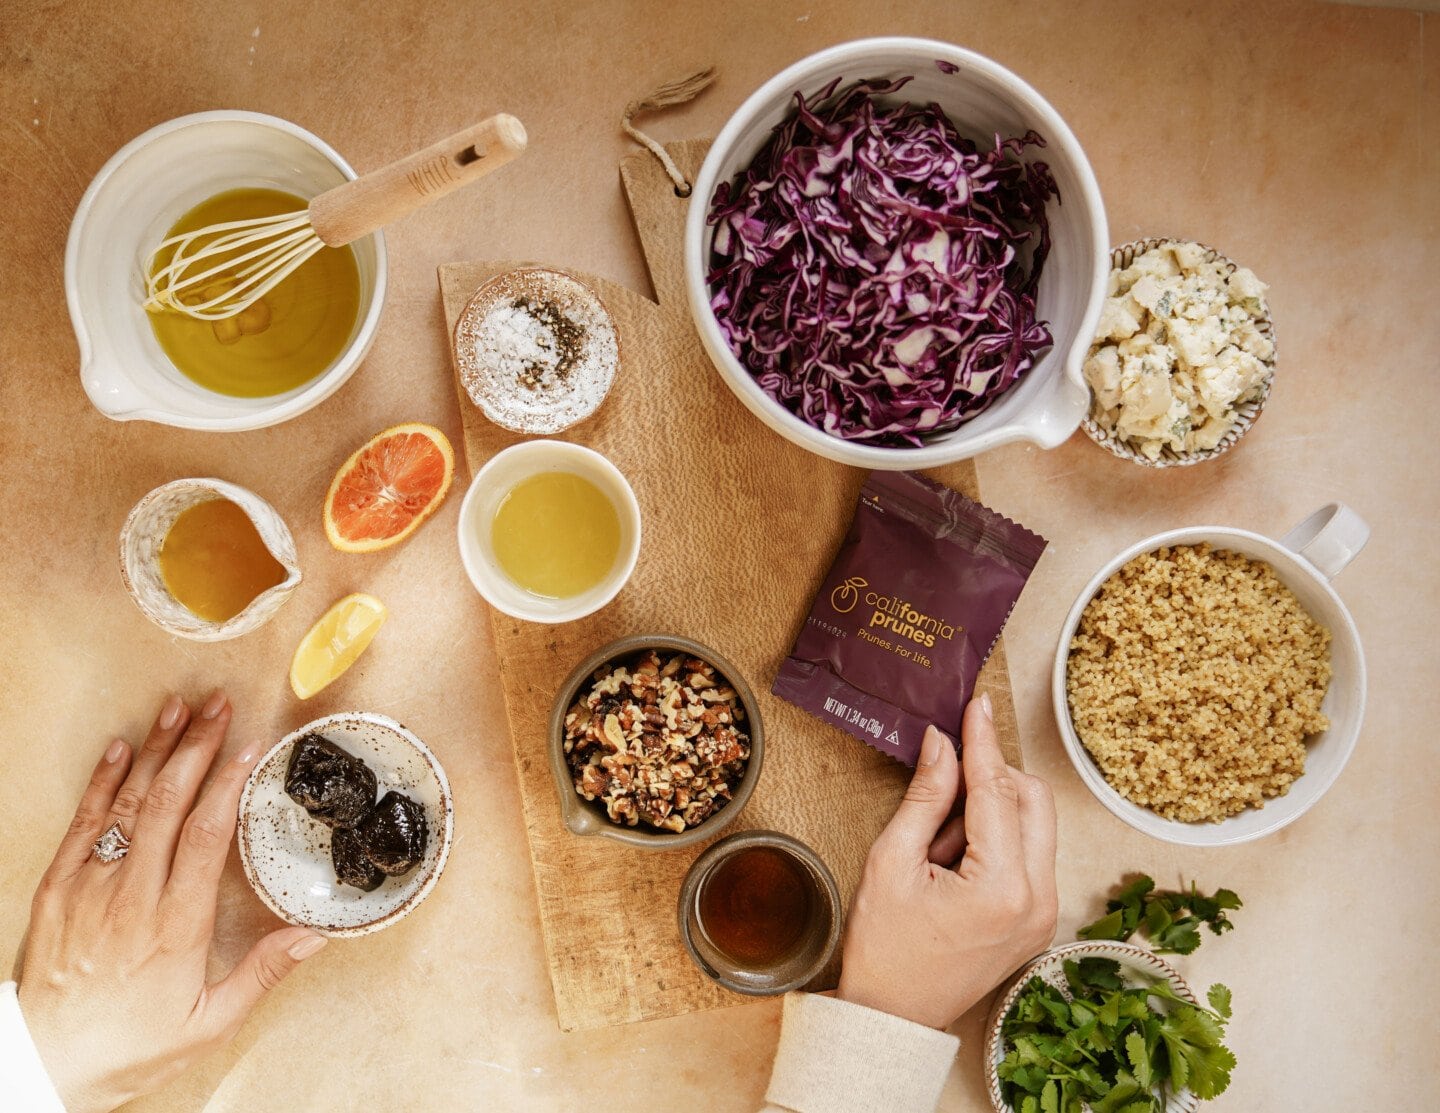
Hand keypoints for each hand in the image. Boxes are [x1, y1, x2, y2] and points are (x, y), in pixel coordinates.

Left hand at [17, 692, 327, 1112]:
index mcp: (175, 925)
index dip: (227, 783)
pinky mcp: (57, 891)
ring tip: (179, 708)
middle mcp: (131, 897)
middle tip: (220, 705)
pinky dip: (101, 782)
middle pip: (167, 803)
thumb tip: (315, 935)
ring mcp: (89, 889)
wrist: (46, 1067)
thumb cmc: (131, 1047)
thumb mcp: (209, 1023)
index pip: (205, 835)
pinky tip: (119, 749)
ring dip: (154, 750)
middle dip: (196, 747)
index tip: (249, 747)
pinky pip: (82, 824)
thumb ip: (263, 973)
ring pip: (126, 803)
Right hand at [837, 692, 1057, 1028]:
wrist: (892, 1016)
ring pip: (1036, 825)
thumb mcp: (892, 862)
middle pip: (1033, 801)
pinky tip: (954, 857)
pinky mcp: (1040, 921)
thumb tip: (942, 744)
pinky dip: (998, 840)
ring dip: (993, 811)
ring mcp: (1045, 914)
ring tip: (938, 840)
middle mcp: (1039, 901)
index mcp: (1002, 888)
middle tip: (942, 779)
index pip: (998, 791)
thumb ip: (925, 796)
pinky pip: (1030, 856)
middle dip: (991, 777)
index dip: (983, 742)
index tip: (977, 704)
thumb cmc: (883, 948)